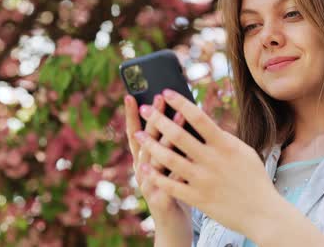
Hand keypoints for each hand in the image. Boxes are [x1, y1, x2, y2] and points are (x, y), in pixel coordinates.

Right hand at [124, 94, 191, 237]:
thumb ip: (171, 146)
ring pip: (157, 159)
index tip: (131, 95)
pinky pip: (173, 181)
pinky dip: (182, 165)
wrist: (172, 227)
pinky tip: (192, 152)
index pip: (134, 134)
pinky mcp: (162, 201)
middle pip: (146, 142)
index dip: (132, 116)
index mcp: (142, 162)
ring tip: (179, 117)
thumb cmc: (175, 190)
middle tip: (159, 98)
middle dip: (153, 119)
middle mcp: (142, 172)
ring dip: (168, 137)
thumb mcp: (168, 166)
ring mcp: (150, 187)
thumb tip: (179, 114)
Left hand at [135, 89, 279, 236]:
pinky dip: (155, 175)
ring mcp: (203, 180)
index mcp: (225, 145)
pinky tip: (144, 167)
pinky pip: (170, 185)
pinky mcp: (197, 198)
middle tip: (144, 109)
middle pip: (178, 135)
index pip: (198, 117)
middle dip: (158, 120)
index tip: (166, 92)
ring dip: (151, 144)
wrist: (262, 212)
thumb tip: (204, 123)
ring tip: (138, 134)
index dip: (180, 103)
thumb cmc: (253, 178)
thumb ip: (222, 138)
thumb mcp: (243, 151)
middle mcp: (212, 160)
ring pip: (169, 158)